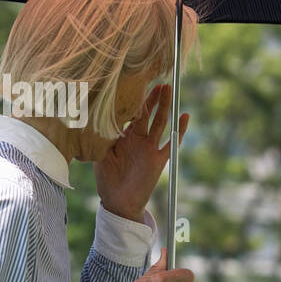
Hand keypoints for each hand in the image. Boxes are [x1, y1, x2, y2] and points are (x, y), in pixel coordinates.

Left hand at [93, 84, 188, 222]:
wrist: (118, 202)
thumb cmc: (107, 179)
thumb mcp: (100, 154)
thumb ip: (101, 137)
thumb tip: (95, 117)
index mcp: (123, 136)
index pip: (130, 113)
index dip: (133, 99)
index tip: (134, 82)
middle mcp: (138, 139)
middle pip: (146, 113)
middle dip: (151, 97)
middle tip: (157, 79)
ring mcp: (150, 148)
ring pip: (159, 122)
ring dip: (164, 106)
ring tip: (169, 89)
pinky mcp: (159, 160)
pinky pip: (171, 143)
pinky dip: (178, 130)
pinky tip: (184, 116)